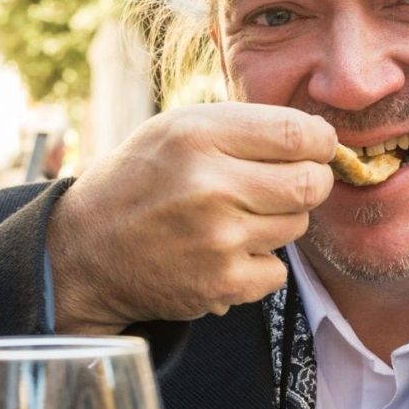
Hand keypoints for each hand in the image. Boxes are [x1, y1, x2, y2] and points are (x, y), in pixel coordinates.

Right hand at [47, 103, 336, 332]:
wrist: (86, 251)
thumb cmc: (144, 180)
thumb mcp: (179, 128)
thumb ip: (246, 126)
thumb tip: (322, 137)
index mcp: (198, 135)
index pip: (299, 133)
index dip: (321, 142)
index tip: (316, 149)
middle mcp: (209, 185)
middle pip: (311, 183)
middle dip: (310, 182)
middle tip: (289, 184)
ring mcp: (217, 238)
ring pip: (298, 226)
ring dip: (280, 222)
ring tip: (238, 218)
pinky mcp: (222, 283)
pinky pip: (279, 270)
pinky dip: (261, 264)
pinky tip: (226, 253)